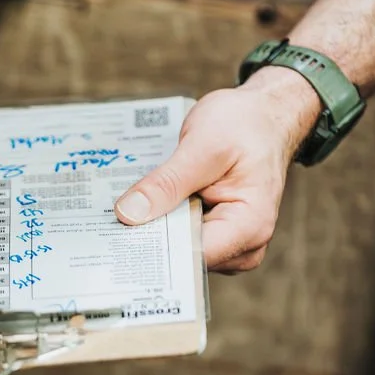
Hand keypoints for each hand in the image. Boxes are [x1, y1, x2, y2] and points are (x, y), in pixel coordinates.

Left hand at [114, 68, 321, 272]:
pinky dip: (161, 222)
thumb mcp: (202, 146)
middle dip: (149, 239)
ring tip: (131, 205)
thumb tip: (128, 214)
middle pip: (183, 258)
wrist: (262, 117)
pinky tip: (146, 205)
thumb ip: (167, 183)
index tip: (118, 238)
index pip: (192, 255)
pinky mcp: (215, 236)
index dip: (154, 249)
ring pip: (177, 250)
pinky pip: (180, 238)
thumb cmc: (245, 126)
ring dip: (153, 229)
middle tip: (112, 218)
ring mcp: (230, 245)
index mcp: (249, 227)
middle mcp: (243, 246)